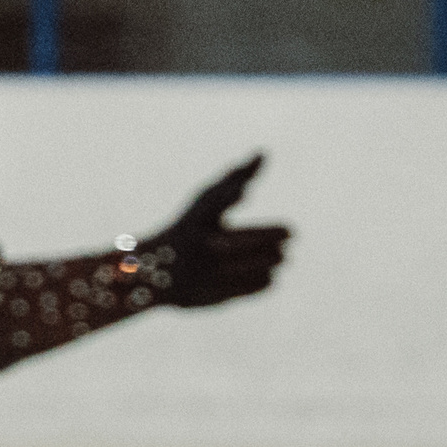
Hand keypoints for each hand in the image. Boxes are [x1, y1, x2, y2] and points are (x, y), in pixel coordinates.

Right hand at [141, 154, 290, 307]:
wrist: (155, 274)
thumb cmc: (189, 228)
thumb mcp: (206, 201)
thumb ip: (236, 178)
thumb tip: (264, 153)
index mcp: (194, 220)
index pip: (212, 204)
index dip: (228, 196)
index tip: (248, 192)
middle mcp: (195, 245)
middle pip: (236, 241)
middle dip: (267, 237)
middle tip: (291, 232)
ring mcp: (201, 272)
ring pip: (243, 266)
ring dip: (268, 260)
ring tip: (283, 256)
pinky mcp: (208, 294)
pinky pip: (243, 288)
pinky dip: (261, 282)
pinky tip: (272, 276)